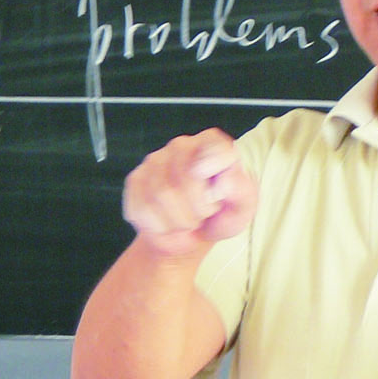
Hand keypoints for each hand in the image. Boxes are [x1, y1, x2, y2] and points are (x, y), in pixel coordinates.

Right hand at [122, 129, 257, 256]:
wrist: (193, 235)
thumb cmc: (220, 215)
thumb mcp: (242, 206)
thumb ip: (240, 190)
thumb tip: (224, 181)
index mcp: (212, 142)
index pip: (215, 149)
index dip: (216, 175)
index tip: (219, 194)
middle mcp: (181, 145)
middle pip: (187, 178)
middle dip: (199, 209)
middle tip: (204, 213)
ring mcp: (154, 161)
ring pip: (162, 195)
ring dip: (180, 220)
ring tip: (188, 218)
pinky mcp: (135, 181)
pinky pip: (143, 208)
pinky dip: (160, 226)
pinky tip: (168, 222)